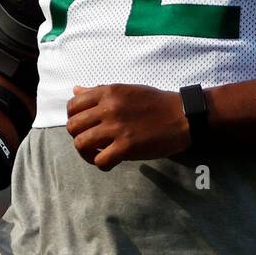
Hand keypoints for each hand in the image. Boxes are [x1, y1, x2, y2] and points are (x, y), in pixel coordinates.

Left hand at [65, 83, 192, 169]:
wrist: (183, 116)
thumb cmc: (156, 102)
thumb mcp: (126, 90)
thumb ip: (99, 91)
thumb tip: (76, 90)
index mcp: (108, 92)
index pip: (72, 105)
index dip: (74, 118)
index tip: (84, 126)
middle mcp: (109, 108)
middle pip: (73, 127)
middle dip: (78, 137)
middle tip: (91, 142)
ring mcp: (117, 128)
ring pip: (81, 144)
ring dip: (86, 153)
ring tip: (98, 154)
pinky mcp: (127, 147)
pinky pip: (100, 161)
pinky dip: (102, 164)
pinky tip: (111, 161)